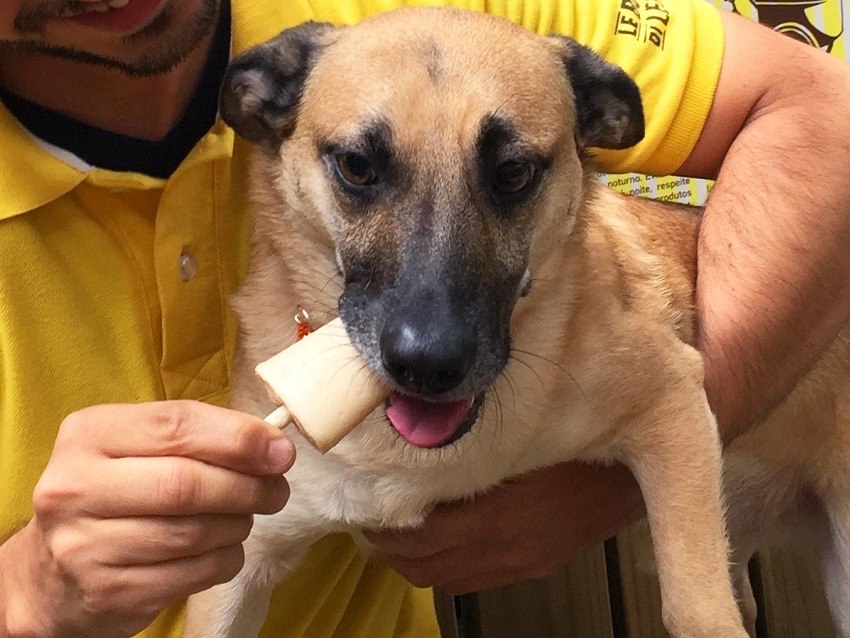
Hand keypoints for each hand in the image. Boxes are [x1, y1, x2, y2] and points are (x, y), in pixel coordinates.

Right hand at [0, 401, 293, 637]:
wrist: (53, 571)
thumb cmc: (117, 493)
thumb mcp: (141, 448)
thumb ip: (202, 437)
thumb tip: (275, 448)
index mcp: (89, 434)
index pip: (176, 425)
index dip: (239, 438)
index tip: (281, 451)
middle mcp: (76, 487)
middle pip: (186, 483)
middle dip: (247, 487)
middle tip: (276, 490)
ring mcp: (85, 545)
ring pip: (194, 533)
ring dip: (237, 525)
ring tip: (243, 518)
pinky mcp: (108, 592)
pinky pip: (193, 573)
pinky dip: (225, 559)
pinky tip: (223, 549)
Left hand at [365, 461, 642, 594]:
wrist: (629, 476)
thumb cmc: (573, 447)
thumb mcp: (518, 440)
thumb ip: (470, 450)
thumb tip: (418, 446)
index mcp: (496, 517)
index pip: (418, 535)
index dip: (383, 523)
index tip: (365, 499)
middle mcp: (502, 550)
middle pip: (419, 564)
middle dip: (387, 544)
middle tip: (369, 513)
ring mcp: (516, 564)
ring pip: (439, 578)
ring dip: (411, 558)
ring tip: (397, 526)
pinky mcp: (528, 568)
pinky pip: (468, 580)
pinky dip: (443, 564)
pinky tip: (439, 538)